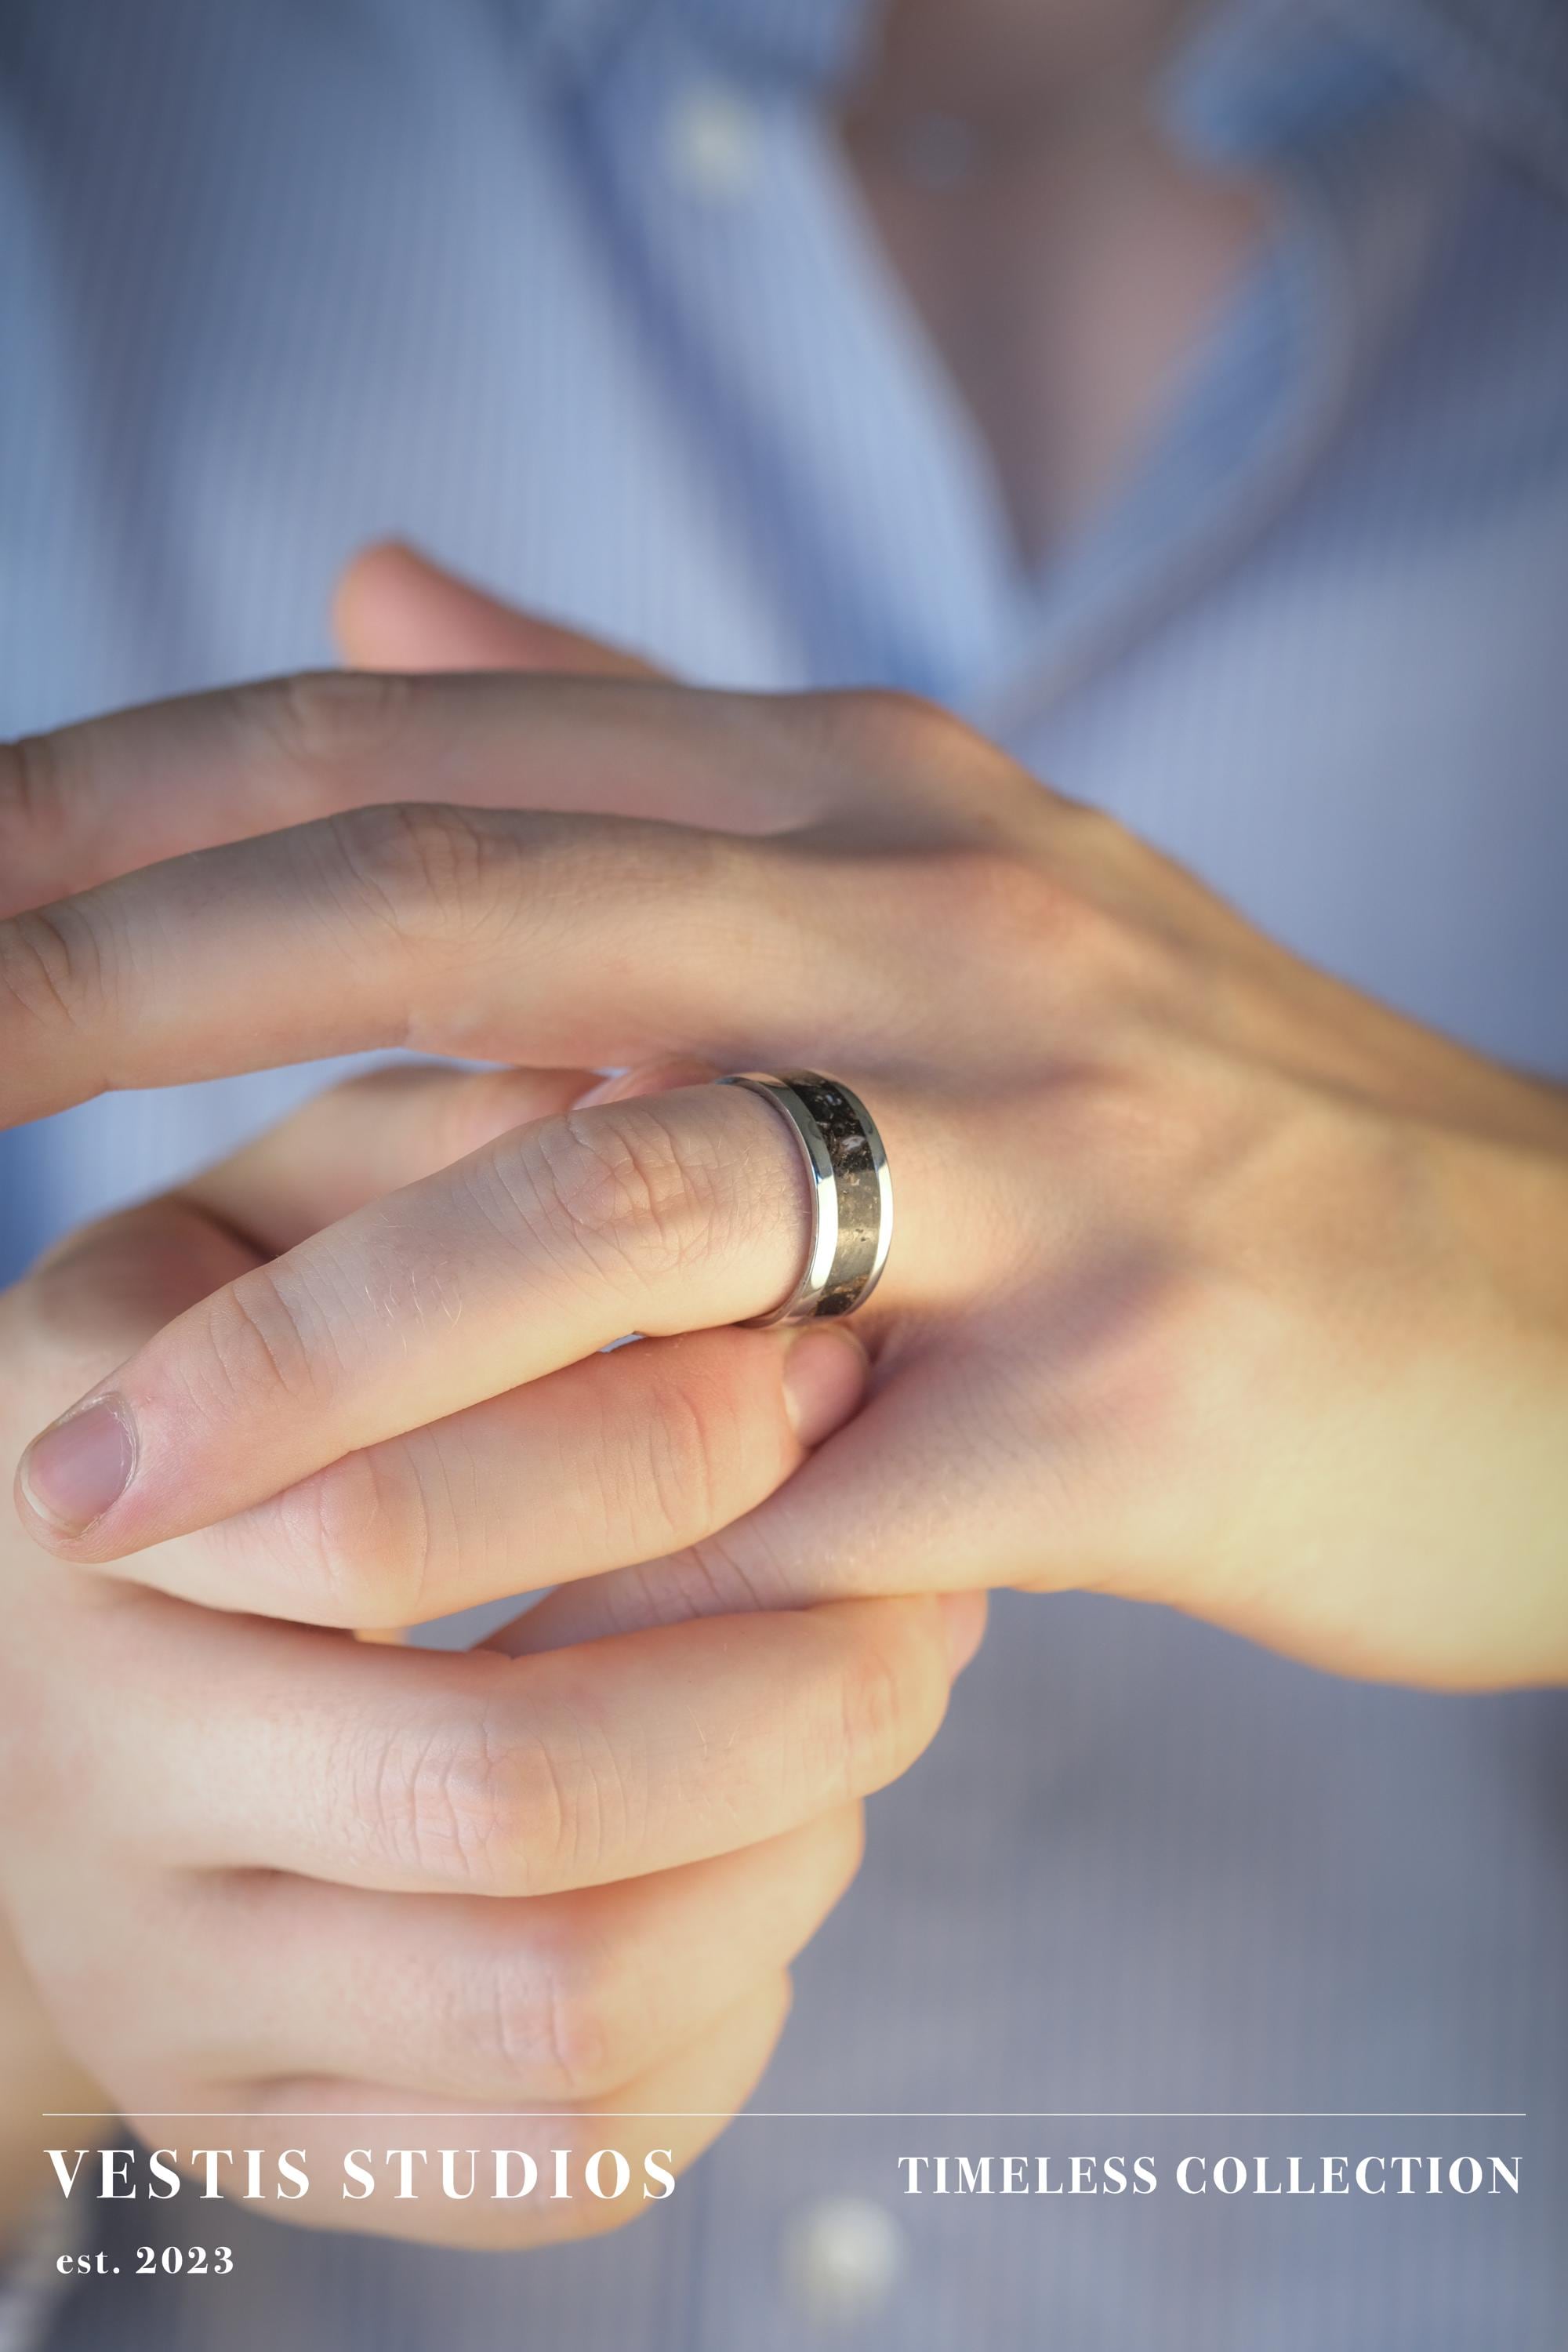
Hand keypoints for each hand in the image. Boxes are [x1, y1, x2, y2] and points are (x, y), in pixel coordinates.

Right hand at [0, 1064, 975, 2244]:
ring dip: (793, 1845)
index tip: (837, 1366)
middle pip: (519, 1790)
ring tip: (863, 1702)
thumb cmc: (245, 1377)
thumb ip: (463, 1151)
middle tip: (926, 1574)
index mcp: (82, 1482)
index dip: (684, 1434)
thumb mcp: (302, 1217)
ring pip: (567, 2000)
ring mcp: (165, 1982)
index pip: (414, 1501)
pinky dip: (732, 2003)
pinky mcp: (265, 2129)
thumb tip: (699, 1080)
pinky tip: (757, 1849)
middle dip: (806, 1676)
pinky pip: (569, 2152)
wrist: (63, 1672)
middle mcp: (79, 1764)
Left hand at [5, 552, 1566, 1702]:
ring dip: (314, 1365)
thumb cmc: (1193, 1125)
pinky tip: (406, 1655)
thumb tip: (357, 579)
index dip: (131, 800)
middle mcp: (946, 920)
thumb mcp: (929, 873)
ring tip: (74, 1489)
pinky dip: (572, 1575)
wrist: (1545, 1317)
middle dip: (119, 994)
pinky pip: (779, 1501)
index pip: (427, 745)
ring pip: (613, 1214)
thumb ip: (641, 734)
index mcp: (870, 789)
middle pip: (464, 906)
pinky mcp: (1123, 1398)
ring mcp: (1050, 1154)